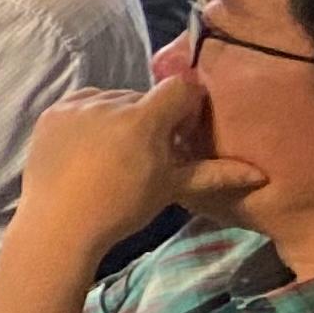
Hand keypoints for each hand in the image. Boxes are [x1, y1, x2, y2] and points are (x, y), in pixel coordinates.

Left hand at [17, 75, 267, 250]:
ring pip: (112, 99)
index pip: (180, 88)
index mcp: (143, 118)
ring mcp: (77, 106)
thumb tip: (261, 174)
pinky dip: (90, 118)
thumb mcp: (171, 188)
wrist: (59, 225)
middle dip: (152, 117)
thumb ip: (214, 174)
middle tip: (148, 151)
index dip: (186, 106)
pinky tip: (90, 147)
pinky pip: (82, 104)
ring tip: (115, 152)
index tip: (181, 132)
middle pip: (144, 97)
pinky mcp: (52, 112)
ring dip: (120, 116)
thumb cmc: (121, 207)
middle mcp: (109, 103)